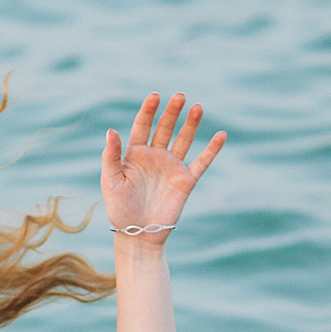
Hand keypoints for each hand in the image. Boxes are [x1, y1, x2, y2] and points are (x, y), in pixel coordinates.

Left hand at [101, 92, 225, 237]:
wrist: (138, 235)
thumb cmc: (119, 210)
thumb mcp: (110, 182)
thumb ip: (110, 157)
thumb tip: (110, 130)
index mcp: (134, 154)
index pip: (143, 126)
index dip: (149, 110)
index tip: (155, 96)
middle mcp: (155, 156)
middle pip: (165, 128)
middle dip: (172, 112)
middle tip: (180, 96)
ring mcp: (171, 167)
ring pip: (184, 140)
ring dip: (191, 124)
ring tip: (197, 107)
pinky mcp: (186, 181)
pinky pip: (202, 162)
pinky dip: (212, 150)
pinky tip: (221, 135)